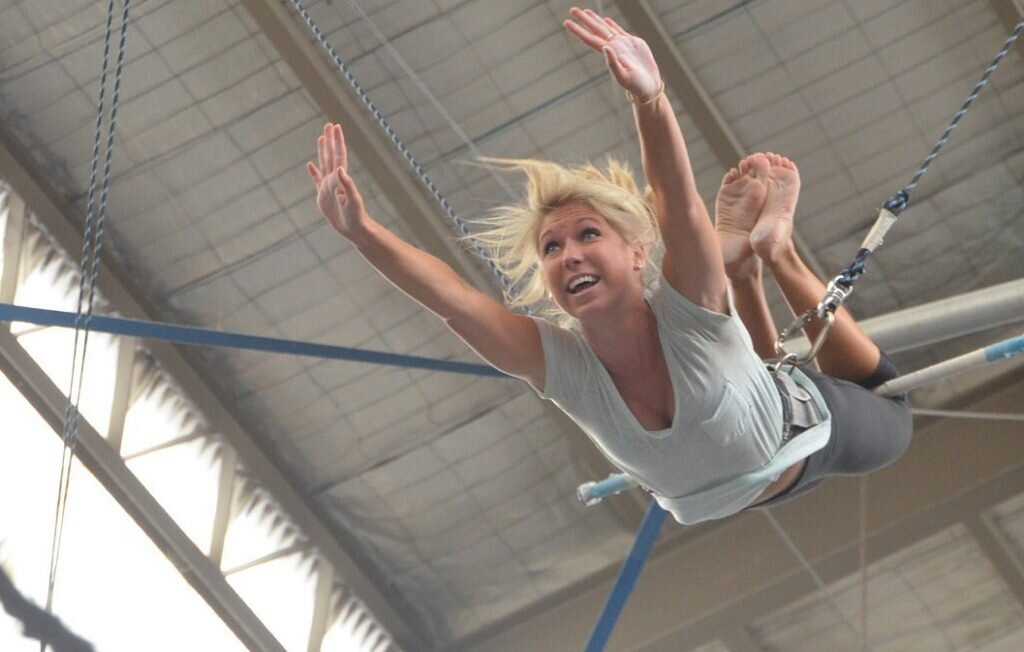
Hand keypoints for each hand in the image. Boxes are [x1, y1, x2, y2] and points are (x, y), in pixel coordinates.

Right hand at [306, 123, 367, 238]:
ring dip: (323, 151)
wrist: (354, 230)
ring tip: (321, 138)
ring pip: (324, 164)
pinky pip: (316, 180)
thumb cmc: (357, 216)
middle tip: (328, 125)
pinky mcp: (323, 196)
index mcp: (342, 179)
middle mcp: (335, 180)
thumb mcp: (353, 201)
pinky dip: (313, 172)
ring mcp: (328, 187)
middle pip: (331, 155)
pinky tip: (310, 165)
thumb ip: (347, 185)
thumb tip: (341, 168)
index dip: (337, 141)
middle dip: (330, 140)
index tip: (335, 127)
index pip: (339, 155)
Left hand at [564, 7, 661, 102]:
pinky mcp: (633, 43)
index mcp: (609, 54)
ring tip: (586, 11)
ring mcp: (623, 44)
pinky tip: (606, 20)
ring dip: (596, 20)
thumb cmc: (636, 85)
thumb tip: (605, 47)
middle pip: (595, 30)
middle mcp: (613, 47)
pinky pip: (619, 31)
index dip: (578, 30)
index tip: (567, 22)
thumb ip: (613, 62)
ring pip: (606, 28)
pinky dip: (612, 24)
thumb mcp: (624, 76)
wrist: (649, 87)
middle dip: (584, 20)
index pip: (590, 39)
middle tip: (573, 9)